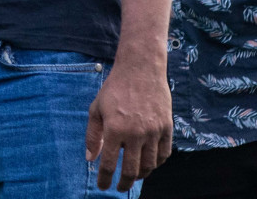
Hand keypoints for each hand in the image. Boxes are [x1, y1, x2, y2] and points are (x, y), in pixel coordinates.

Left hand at [85, 58, 171, 191]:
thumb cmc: (115, 89)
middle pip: (132, 170)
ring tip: (134, 176)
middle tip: (120, 187)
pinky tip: (149, 163)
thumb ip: (92, 135)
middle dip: (124, 183)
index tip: (103, 186)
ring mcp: (153, 131)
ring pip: (149, 165)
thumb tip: (90, 159)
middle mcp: (135, 133)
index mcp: (114, 129)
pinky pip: (164, 154)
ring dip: (141, 175)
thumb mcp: (96, 109)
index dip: (105, 179)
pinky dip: (156, 163)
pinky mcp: (166, 127)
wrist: (141, 69)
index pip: (109, 163)